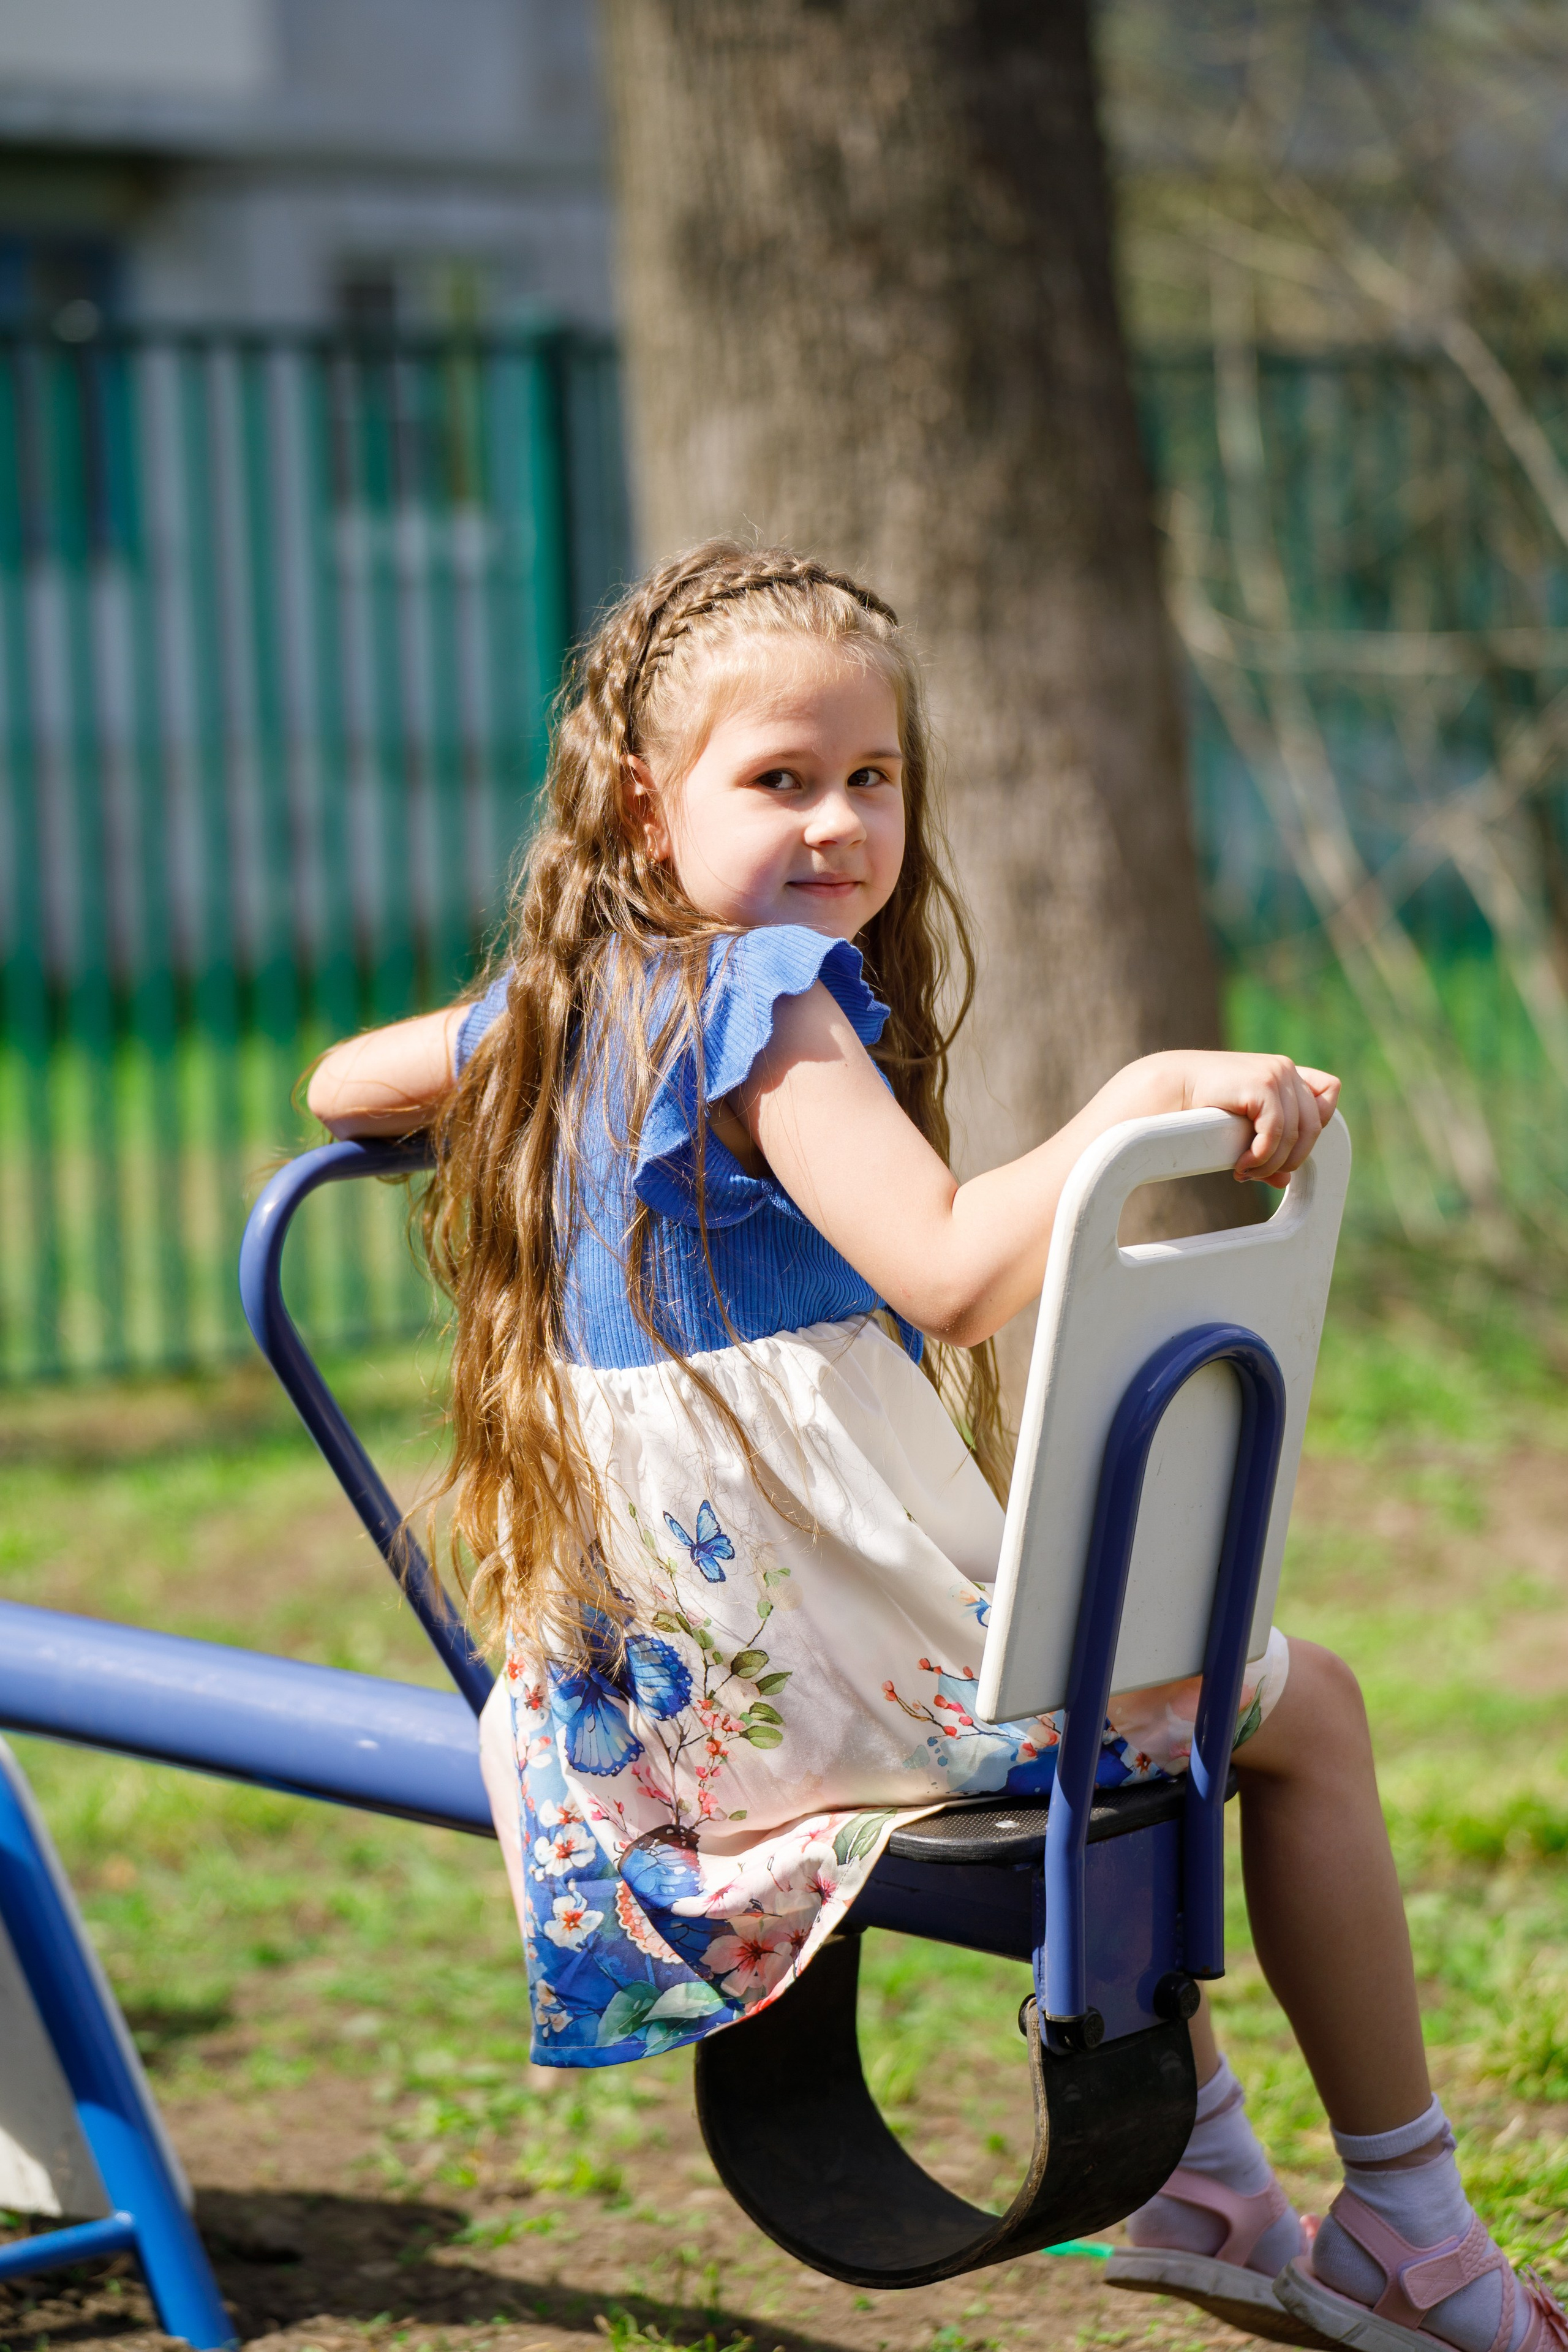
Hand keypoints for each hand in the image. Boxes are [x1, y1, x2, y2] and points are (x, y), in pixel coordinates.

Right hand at [1170, 1051, 1340, 1187]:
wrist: (1172, 1088)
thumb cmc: (1203, 1107)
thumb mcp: (1244, 1128)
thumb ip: (1268, 1148)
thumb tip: (1284, 1180)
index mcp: (1285, 1072)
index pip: (1327, 1094)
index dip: (1315, 1125)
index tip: (1284, 1147)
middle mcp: (1285, 1069)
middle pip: (1313, 1126)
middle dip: (1288, 1158)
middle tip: (1258, 1173)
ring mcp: (1277, 1074)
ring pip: (1295, 1135)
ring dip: (1270, 1163)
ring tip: (1245, 1172)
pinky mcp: (1263, 1084)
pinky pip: (1276, 1132)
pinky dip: (1260, 1155)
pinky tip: (1241, 1164)